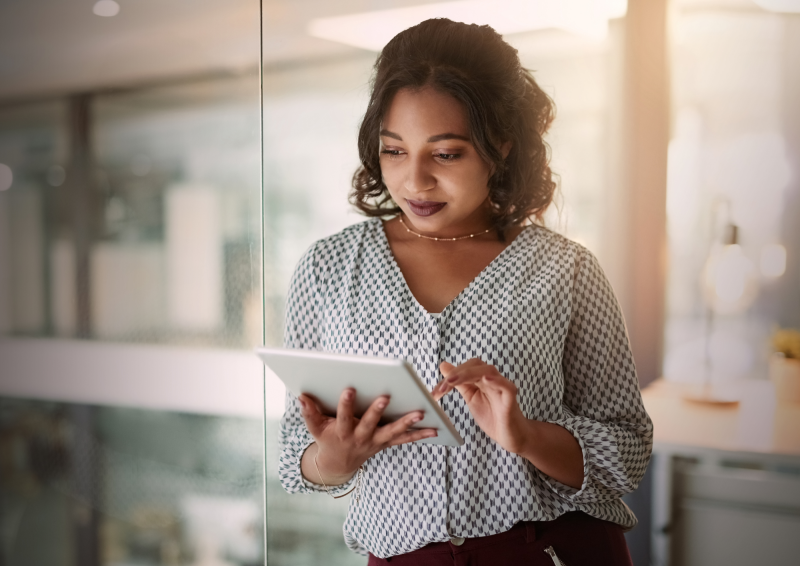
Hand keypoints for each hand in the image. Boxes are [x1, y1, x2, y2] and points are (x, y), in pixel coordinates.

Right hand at [299, 388, 436, 485]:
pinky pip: (404, 440)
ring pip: (392, 433)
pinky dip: (419, 435)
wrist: (339, 464)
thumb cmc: (328, 439)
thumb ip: (309, 413)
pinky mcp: (386, 444)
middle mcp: (360, 438)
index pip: (343, 417)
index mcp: (342, 432)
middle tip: (386, 396)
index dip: (345, 404)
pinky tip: (435, 429)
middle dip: (377, 410)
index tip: (349, 388)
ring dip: (407, 423)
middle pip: (370, 424)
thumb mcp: (315, 428)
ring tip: (420, 412)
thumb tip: (301, 396)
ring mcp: (375, 442)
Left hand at [433, 359, 583, 488]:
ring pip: (488, 371)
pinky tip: (485, 379)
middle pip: (475, 365)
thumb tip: (444, 366)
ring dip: (468, 374)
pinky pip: (506, 386)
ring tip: (453, 381)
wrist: (510, 436)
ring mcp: (502, 388)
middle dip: (455, 374)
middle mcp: (492, 380)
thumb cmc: (492, 416)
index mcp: (481, 379)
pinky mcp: (510, 399)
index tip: (435, 391)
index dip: (449, 375)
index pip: (465, 368)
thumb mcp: (471, 398)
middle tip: (441, 388)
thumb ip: (459, 383)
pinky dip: (497, 381)